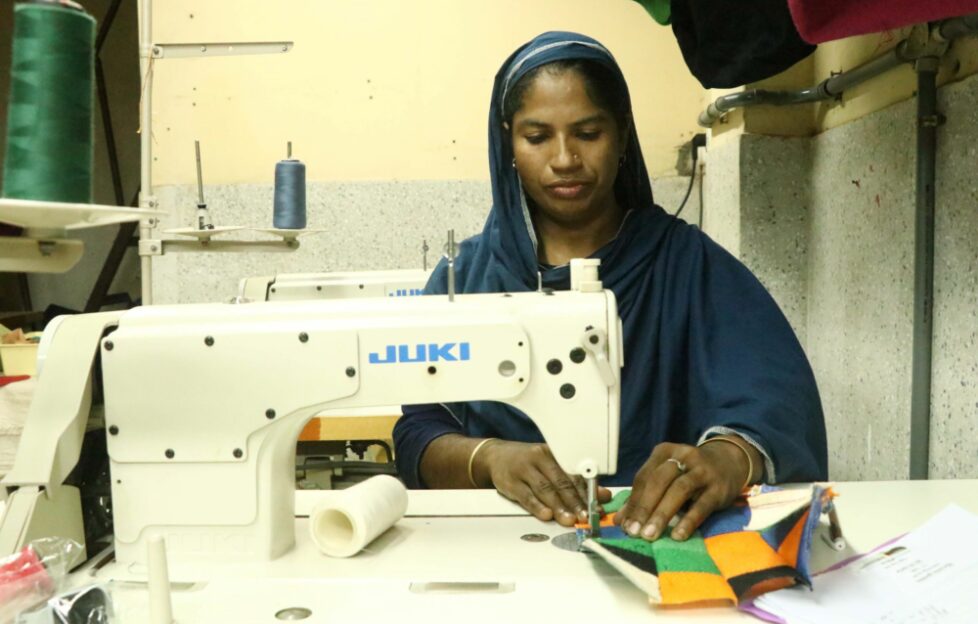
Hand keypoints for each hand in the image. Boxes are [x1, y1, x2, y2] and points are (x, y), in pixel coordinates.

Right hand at [479, 440, 611, 526]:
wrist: (496, 456)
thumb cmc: (529, 463)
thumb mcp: (553, 467)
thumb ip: (577, 482)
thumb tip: (603, 495)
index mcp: (554, 454)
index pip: (574, 474)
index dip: (588, 492)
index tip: (597, 508)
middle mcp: (540, 458)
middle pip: (561, 482)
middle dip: (575, 502)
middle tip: (586, 517)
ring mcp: (524, 469)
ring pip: (545, 489)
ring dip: (559, 506)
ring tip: (569, 520)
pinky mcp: (510, 481)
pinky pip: (526, 495)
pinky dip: (537, 506)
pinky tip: (546, 514)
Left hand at [614, 439, 755, 541]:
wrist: (729, 462)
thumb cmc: (690, 472)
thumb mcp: (667, 477)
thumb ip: (644, 495)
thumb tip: (621, 521)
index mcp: (664, 452)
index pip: (644, 477)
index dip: (632, 501)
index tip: (623, 525)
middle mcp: (682, 456)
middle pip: (658, 481)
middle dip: (644, 508)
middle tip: (634, 532)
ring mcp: (702, 470)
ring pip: (679, 490)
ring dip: (662, 514)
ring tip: (650, 535)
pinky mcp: (718, 487)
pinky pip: (702, 505)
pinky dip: (688, 521)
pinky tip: (677, 535)